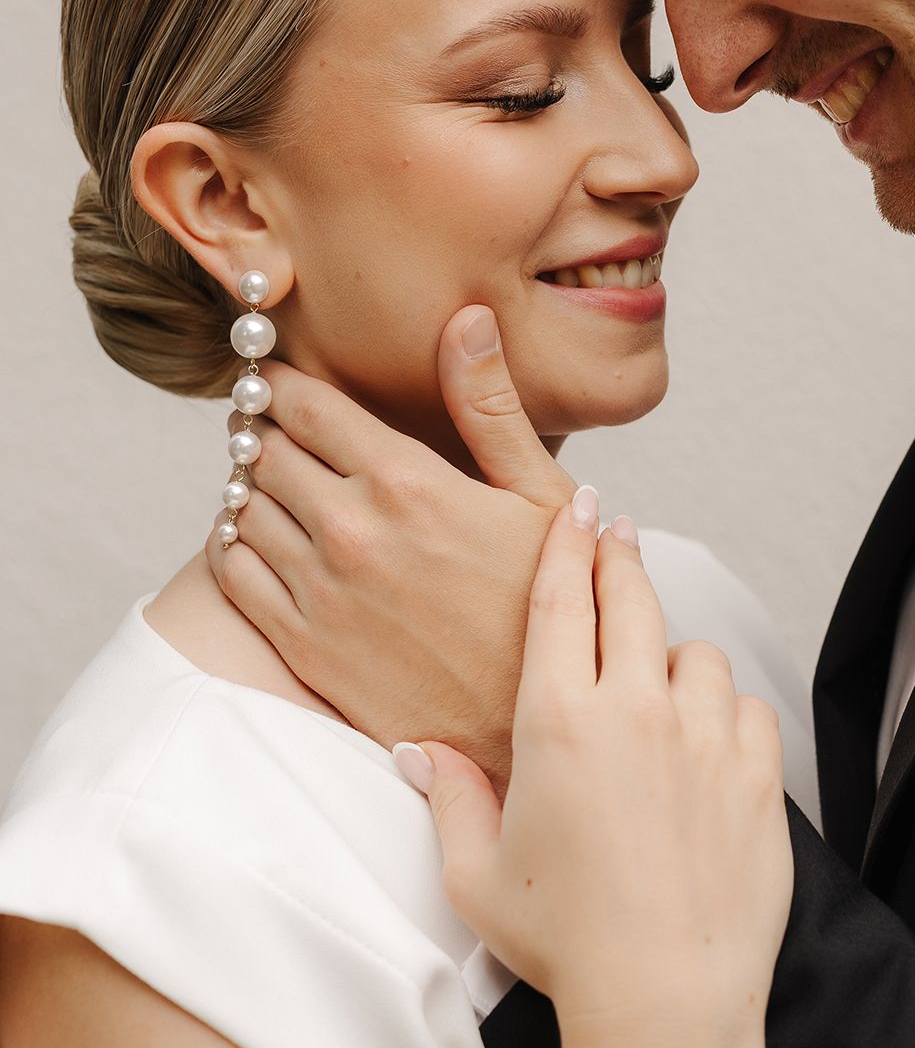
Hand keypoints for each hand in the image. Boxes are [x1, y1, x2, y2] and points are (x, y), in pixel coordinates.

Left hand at [206, 307, 574, 779]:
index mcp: (406, 482)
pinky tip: (258, 536)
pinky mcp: (302, 645)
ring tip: (268, 477)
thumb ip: (491, 406)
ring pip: (240, 505)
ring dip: (246, 482)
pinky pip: (233, 572)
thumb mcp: (541, 499)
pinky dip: (234, 541)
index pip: (306, 403)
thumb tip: (468, 319)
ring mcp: (319, 591)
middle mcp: (350, 530)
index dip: (284, 382)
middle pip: (262, 448)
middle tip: (269, 421)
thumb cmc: (548, 609)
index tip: (281, 377)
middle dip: (262, 426)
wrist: (528, 727)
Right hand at [399, 492, 792, 1045]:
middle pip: (633, 598)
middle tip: (617, 536)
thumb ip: (450, 802)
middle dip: (621, 557)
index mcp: (559, 720)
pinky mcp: (757, 775)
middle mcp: (636, 711)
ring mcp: (705, 739)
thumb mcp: (478, 877)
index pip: (563, 599)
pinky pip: (747, 709)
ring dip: (674, 659)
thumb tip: (420, 756)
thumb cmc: (566, 944)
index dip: (569, 542)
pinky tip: (708, 743)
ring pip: (695, 655)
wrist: (664, 1002)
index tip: (579, 508)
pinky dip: (727, 716)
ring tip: (659, 688)